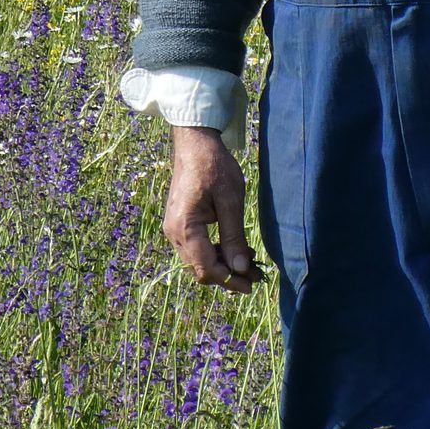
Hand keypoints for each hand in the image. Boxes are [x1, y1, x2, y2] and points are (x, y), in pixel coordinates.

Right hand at [162, 126, 260, 293]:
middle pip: (200, 270)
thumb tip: (240, 268)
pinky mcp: (179, 224)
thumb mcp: (230, 200)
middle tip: (256, 276)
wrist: (195, 144)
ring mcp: (174, 229)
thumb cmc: (213, 166)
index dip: (229, 280)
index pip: (206, 268)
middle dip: (228, 276)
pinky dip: (215, 253)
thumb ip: (234, 236)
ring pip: (198, 261)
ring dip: (223, 265)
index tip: (251, 284)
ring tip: (250, 263)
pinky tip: (235, 249)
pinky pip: (196, 249)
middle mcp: (173, 233)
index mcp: (184, 227)